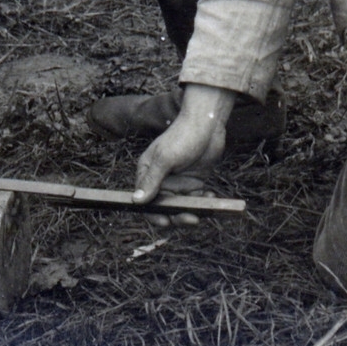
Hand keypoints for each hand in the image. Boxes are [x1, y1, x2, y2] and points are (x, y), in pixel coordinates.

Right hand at [132, 84, 234, 226]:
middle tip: (192, 219)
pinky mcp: (193, 181)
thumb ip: (151, 180)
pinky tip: (210, 196)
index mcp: (148, 172)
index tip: (166, 222)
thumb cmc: (183, 136)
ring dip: (192, 210)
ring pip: (181, 206)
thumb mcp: (165, 158)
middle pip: (165, 207)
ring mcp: (178, 181)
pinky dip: (203, 202)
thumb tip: (136, 201)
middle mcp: (161, 179)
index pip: (145, 201)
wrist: (207, 123)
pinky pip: (196, 199)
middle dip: (178, 215)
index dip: (154, 214)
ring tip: (203, 210)